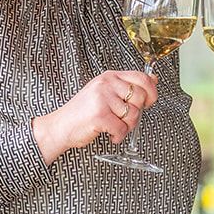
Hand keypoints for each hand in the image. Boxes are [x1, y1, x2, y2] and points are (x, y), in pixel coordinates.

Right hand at [32, 70, 157, 161]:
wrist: (60, 126)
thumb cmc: (82, 112)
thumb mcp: (105, 92)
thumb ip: (127, 86)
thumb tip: (153, 79)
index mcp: (109, 77)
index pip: (141, 78)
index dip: (151, 92)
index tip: (148, 102)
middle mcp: (106, 84)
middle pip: (140, 97)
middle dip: (137, 113)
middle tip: (124, 119)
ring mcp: (102, 99)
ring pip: (133, 115)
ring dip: (126, 126)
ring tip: (113, 127)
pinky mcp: (99, 115)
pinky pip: (122, 129)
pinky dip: (118, 136)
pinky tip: (109, 134)